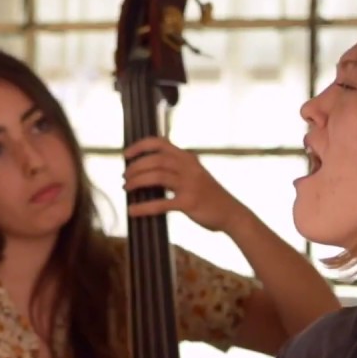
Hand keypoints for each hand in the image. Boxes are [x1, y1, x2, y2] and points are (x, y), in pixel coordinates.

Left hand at [123, 136, 250, 234]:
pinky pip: (161, 203)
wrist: (232, 214)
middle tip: (124, 176)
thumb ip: (177, 168)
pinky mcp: (189, 203)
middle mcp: (189, 167)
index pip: (160, 143)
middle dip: (135, 167)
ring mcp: (190, 184)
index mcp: (188, 158)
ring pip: (157, 176)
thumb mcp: (195, 174)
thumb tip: (148, 171)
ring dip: (136, 181)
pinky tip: (132, 210)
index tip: (125, 154)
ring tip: (126, 188)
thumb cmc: (210, 196)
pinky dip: (143, 207)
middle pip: (156, 159)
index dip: (140, 146)